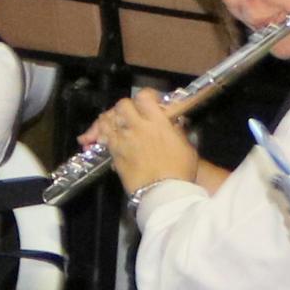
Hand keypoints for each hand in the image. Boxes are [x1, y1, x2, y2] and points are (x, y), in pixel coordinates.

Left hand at [91, 90, 211, 196]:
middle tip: (132, 114)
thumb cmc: (180, 171)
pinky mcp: (114, 154)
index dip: (146, 96)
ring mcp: (123, 140)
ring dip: (111, 119)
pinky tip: (106, 137)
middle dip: (126, 107)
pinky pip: (103, 137)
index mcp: (157, 122)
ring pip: (108, 119)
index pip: (144, 96)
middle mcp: (138, 127)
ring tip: (116, 123)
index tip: (150, 102)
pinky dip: (103, 135)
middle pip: (122, 105)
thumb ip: (177, 131)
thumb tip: (174, 121)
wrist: (164, 193)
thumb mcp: (186, 146)